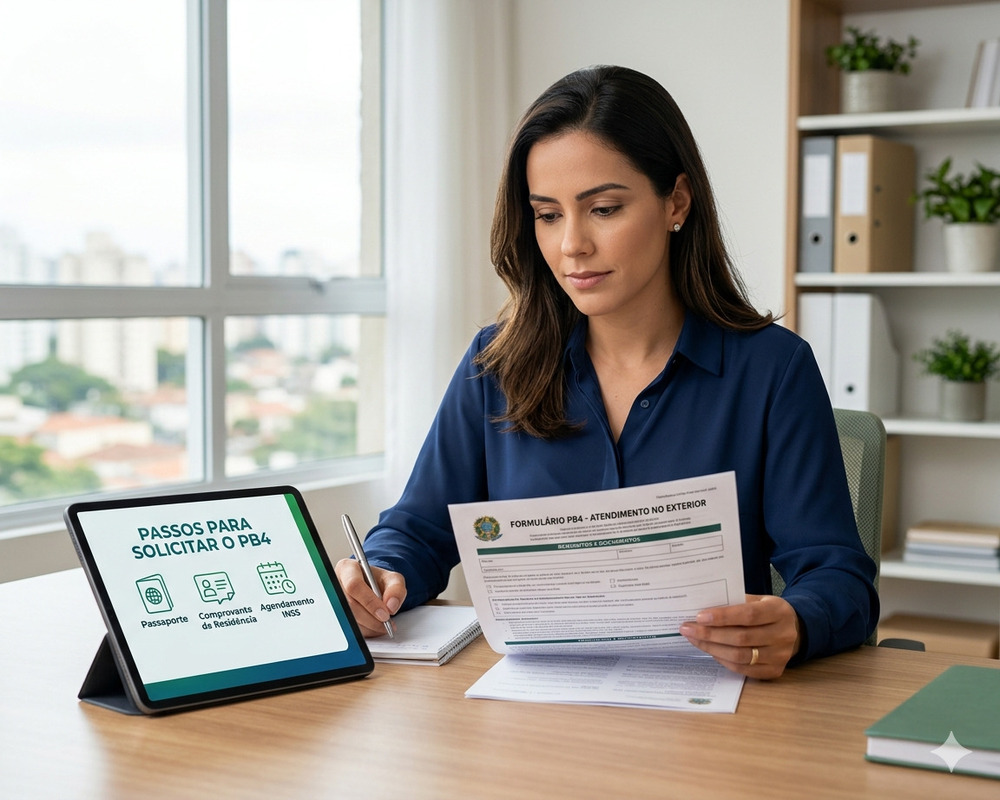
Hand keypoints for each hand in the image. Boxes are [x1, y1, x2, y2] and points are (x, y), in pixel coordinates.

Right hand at [334, 558, 406, 637]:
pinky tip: (375, 627)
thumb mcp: (392, 579)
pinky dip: (366, 631)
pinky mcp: (337, 615)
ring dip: (369, 626)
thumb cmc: (378, 581)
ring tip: (384, 625)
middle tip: (386, 622)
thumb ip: (396, 589)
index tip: (385, 613)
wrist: (371, 587)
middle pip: (350, 605)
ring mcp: (334, 601)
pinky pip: (349, 628)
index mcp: (347, 569)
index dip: (369, 602)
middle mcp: (336, 584)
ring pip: (349, 619)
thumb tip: (391, 606)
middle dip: (371, 618)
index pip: (354, 585)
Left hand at [678, 594, 801, 678]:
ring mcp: (780, 656)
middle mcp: (782, 635)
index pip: (748, 615)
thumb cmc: (767, 611)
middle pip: (741, 638)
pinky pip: (743, 669)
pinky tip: (710, 650)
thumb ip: (736, 602)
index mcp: (778, 612)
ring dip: (712, 648)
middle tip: (688, 629)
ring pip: (739, 656)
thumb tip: (703, 609)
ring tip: (694, 639)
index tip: (699, 616)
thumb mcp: (758, 599)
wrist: (795, 630)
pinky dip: (723, 660)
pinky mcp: (774, 671)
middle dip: (710, 634)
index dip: (722, 617)